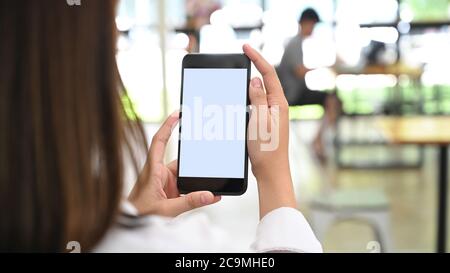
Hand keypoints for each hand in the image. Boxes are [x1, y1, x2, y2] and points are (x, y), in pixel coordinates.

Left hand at [128, 112, 220, 216]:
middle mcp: (158, 174)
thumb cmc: (139, 216)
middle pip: (181, 161)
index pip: (159, 142)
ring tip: (211, 184)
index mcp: (152, 171)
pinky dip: (197, 190)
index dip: (168, 125)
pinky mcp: (170, 192)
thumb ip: (189, 202)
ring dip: (196, 180)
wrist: (131, 227)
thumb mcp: (167, 210)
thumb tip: (210, 194)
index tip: (178, 113)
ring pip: (185, 175)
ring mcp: (164, 183)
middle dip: (194, 163)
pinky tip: (209, 194)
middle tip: (209, 157)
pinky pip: (186, 187)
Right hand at [243, 44, 296, 217]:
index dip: (257, 58)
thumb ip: (258, 98)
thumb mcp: (260, 121)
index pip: (268, 74)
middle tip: (241, 57)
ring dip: (249, 84)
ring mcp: (272, 115)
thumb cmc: (267, 150)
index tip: (246, 47)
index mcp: (279, 104)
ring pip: (259, 93)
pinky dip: (247, 98)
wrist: (271, 172)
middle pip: (265, 81)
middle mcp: (278, 107)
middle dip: (253, 67)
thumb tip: (255, 80)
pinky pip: (256, 105)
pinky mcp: (266, 123)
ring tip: (238, 76)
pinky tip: (240, 99)